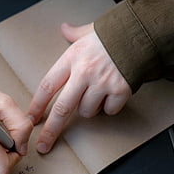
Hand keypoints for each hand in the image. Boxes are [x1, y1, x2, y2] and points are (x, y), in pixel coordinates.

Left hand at [28, 22, 131, 152]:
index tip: (30, 119)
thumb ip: (74, 33)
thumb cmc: (114, 34)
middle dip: (51, 130)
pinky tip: (113, 93)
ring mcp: (102, 83)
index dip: (37, 105)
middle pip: (62, 108)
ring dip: (89, 107)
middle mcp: (84, 72)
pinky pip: (109, 110)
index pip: (48, 86)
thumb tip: (64, 28)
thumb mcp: (89, 31)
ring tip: (97, 91)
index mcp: (72, 58)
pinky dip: (110, 106)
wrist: (142, 35)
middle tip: (43, 144)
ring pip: (86, 111)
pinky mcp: (119, 91)